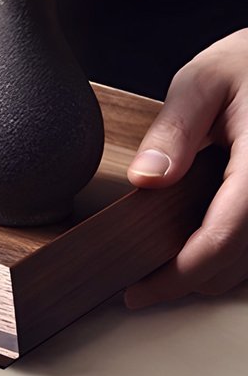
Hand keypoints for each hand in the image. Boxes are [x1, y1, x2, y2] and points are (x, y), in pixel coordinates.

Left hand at [125, 29, 247, 307]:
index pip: (222, 239)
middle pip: (240, 263)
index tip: (138, 292)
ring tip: (165, 270)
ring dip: (213, 274)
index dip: (178, 276)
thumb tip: (145, 181)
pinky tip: (201, 245)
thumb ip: (174, 132)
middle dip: (189, 282)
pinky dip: (234, 255)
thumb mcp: (202, 83)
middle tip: (142, 286)